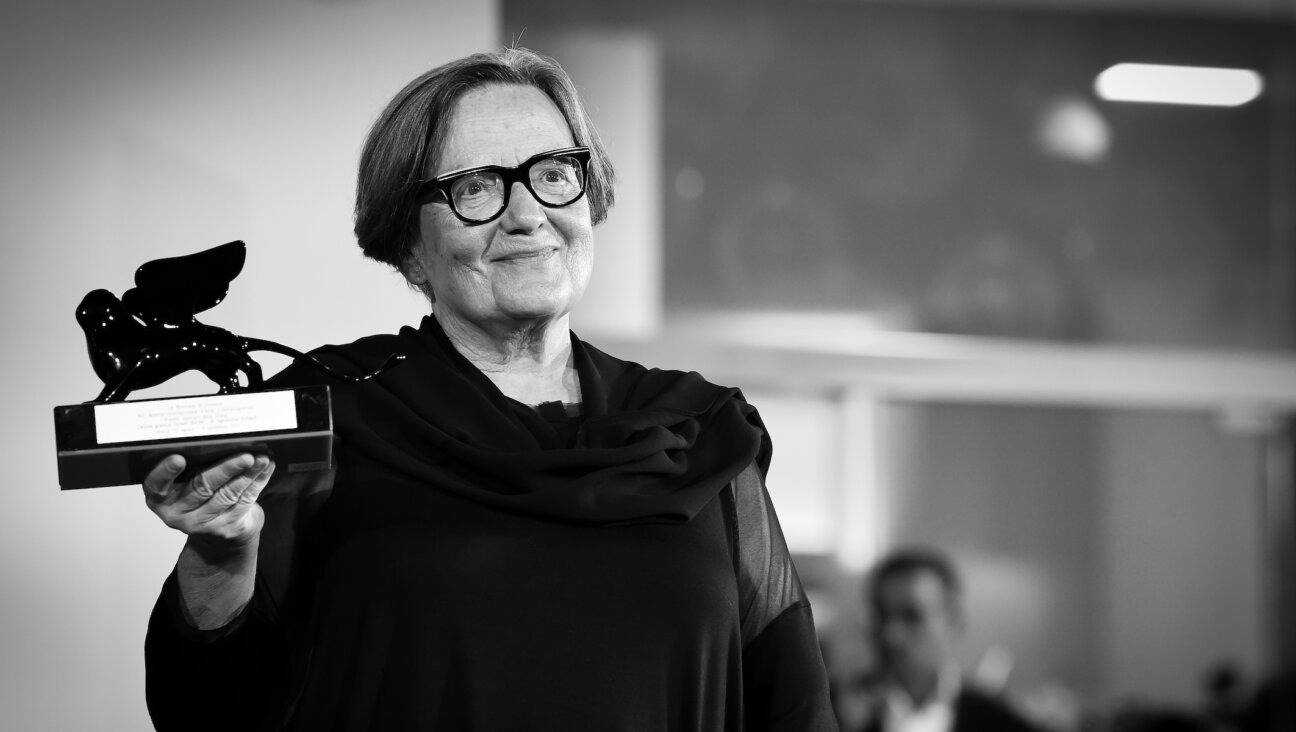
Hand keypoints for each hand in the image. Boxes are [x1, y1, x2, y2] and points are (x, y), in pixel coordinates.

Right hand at [142, 453, 274, 556]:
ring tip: (261, 458)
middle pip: (201, 487)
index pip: (157, 485)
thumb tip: (217, 437)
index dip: (166, 472)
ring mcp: (201, 524)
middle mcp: (176, 513)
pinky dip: (257, 481)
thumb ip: (192, 464)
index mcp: (159, 497)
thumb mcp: (185, 481)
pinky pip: (244, 501)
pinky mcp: (225, 528)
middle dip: (226, 469)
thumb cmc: (198, 494)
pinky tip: (265, 468)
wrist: (216, 530)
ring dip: (247, 474)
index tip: (178, 458)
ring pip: (227, 495)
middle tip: (244, 455)